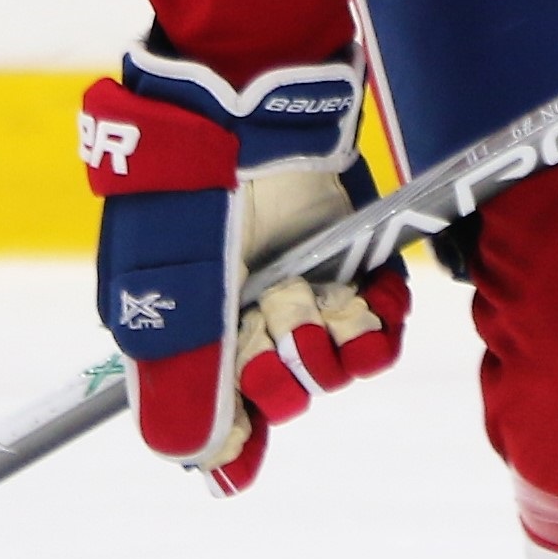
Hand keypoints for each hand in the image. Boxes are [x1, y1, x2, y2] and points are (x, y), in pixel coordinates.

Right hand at [82, 54, 402, 496]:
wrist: (249, 97)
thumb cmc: (194, 191)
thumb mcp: (177, 289)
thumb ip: (183, 375)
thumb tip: (193, 462)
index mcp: (183, 328)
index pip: (212, 414)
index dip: (235, 437)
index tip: (249, 450)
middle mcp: (242, 314)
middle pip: (279, 392)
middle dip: (284, 372)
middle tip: (278, 325)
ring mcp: (298, 284)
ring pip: (333, 361)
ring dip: (334, 346)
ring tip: (321, 307)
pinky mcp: (348, 256)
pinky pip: (379, 318)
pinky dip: (380, 319)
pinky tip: (371, 301)